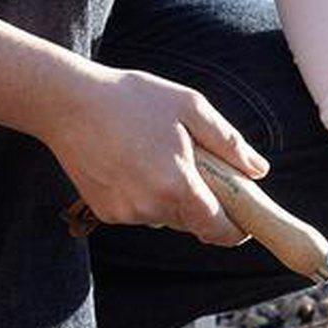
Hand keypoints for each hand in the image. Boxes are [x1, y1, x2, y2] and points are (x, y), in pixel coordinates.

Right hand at [44, 63, 269, 246]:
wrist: (68, 103)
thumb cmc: (133, 99)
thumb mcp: (190, 107)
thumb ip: (228, 143)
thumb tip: (259, 170)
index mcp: (178, 185)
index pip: (218, 229)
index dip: (236, 229)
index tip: (243, 220)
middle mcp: (151, 208)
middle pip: (193, 221)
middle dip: (202, 201)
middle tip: (194, 162)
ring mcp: (125, 213)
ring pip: (165, 216)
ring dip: (172, 196)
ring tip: (157, 154)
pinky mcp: (104, 212)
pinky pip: (139, 211)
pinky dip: (145, 194)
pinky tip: (133, 161)